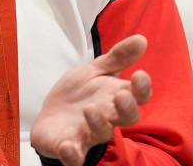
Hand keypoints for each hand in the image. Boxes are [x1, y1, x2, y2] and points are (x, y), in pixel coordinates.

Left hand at [31, 35, 151, 165]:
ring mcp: (88, 135)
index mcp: (115, 100)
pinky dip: (72, 153)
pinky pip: (74, 156)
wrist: (51, 118)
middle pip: (126, 118)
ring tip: (90, 110)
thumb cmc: (78, 96)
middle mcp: (107, 119)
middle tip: (120, 96)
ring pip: (101, 134)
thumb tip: (141, 38)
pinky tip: (68, 147)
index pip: (137, 97)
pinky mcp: (69, 148)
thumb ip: (117, 58)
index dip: (141, 88)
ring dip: (98, 124)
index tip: (140, 74)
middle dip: (126, 108)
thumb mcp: (95, 72)